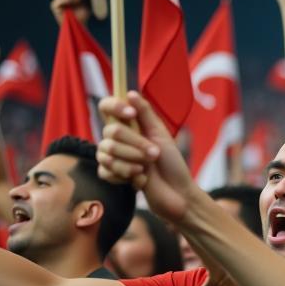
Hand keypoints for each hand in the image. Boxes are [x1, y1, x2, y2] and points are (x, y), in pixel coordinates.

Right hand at [97, 92, 196, 224]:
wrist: (178, 193)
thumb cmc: (172, 163)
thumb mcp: (162, 135)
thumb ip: (146, 113)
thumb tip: (130, 92)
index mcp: (130, 126)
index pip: (107, 108)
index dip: (115, 107)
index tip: (131, 114)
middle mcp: (118, 139)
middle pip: (111, 131)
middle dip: (135, 144)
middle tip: (154, 154)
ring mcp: (113, 157)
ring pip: (106, 152)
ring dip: (131, 161)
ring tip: (146, 168)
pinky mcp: (112, 176)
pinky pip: (106, 171)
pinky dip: (126, 175)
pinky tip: (141, 180)